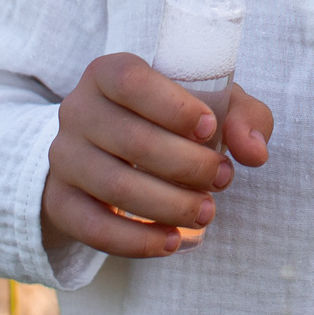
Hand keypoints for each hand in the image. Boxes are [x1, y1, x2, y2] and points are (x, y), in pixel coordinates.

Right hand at [40, 53, 273, 259]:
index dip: (174, 106)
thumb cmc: (168, 121)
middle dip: (188, 165)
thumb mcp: (207, 104)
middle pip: (132, 140)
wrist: (105, 153)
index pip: (132, 81)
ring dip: (170, 206)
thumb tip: (253, 151)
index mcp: (108, 73)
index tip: (210, 129)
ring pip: (116, 188)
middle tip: (222, 179)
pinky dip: (138, 241)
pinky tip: (173, 240)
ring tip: (206, 211)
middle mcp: (77, 110)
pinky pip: (95, 228)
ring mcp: (63, 157)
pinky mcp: (60, 202)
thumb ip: (242, 117)